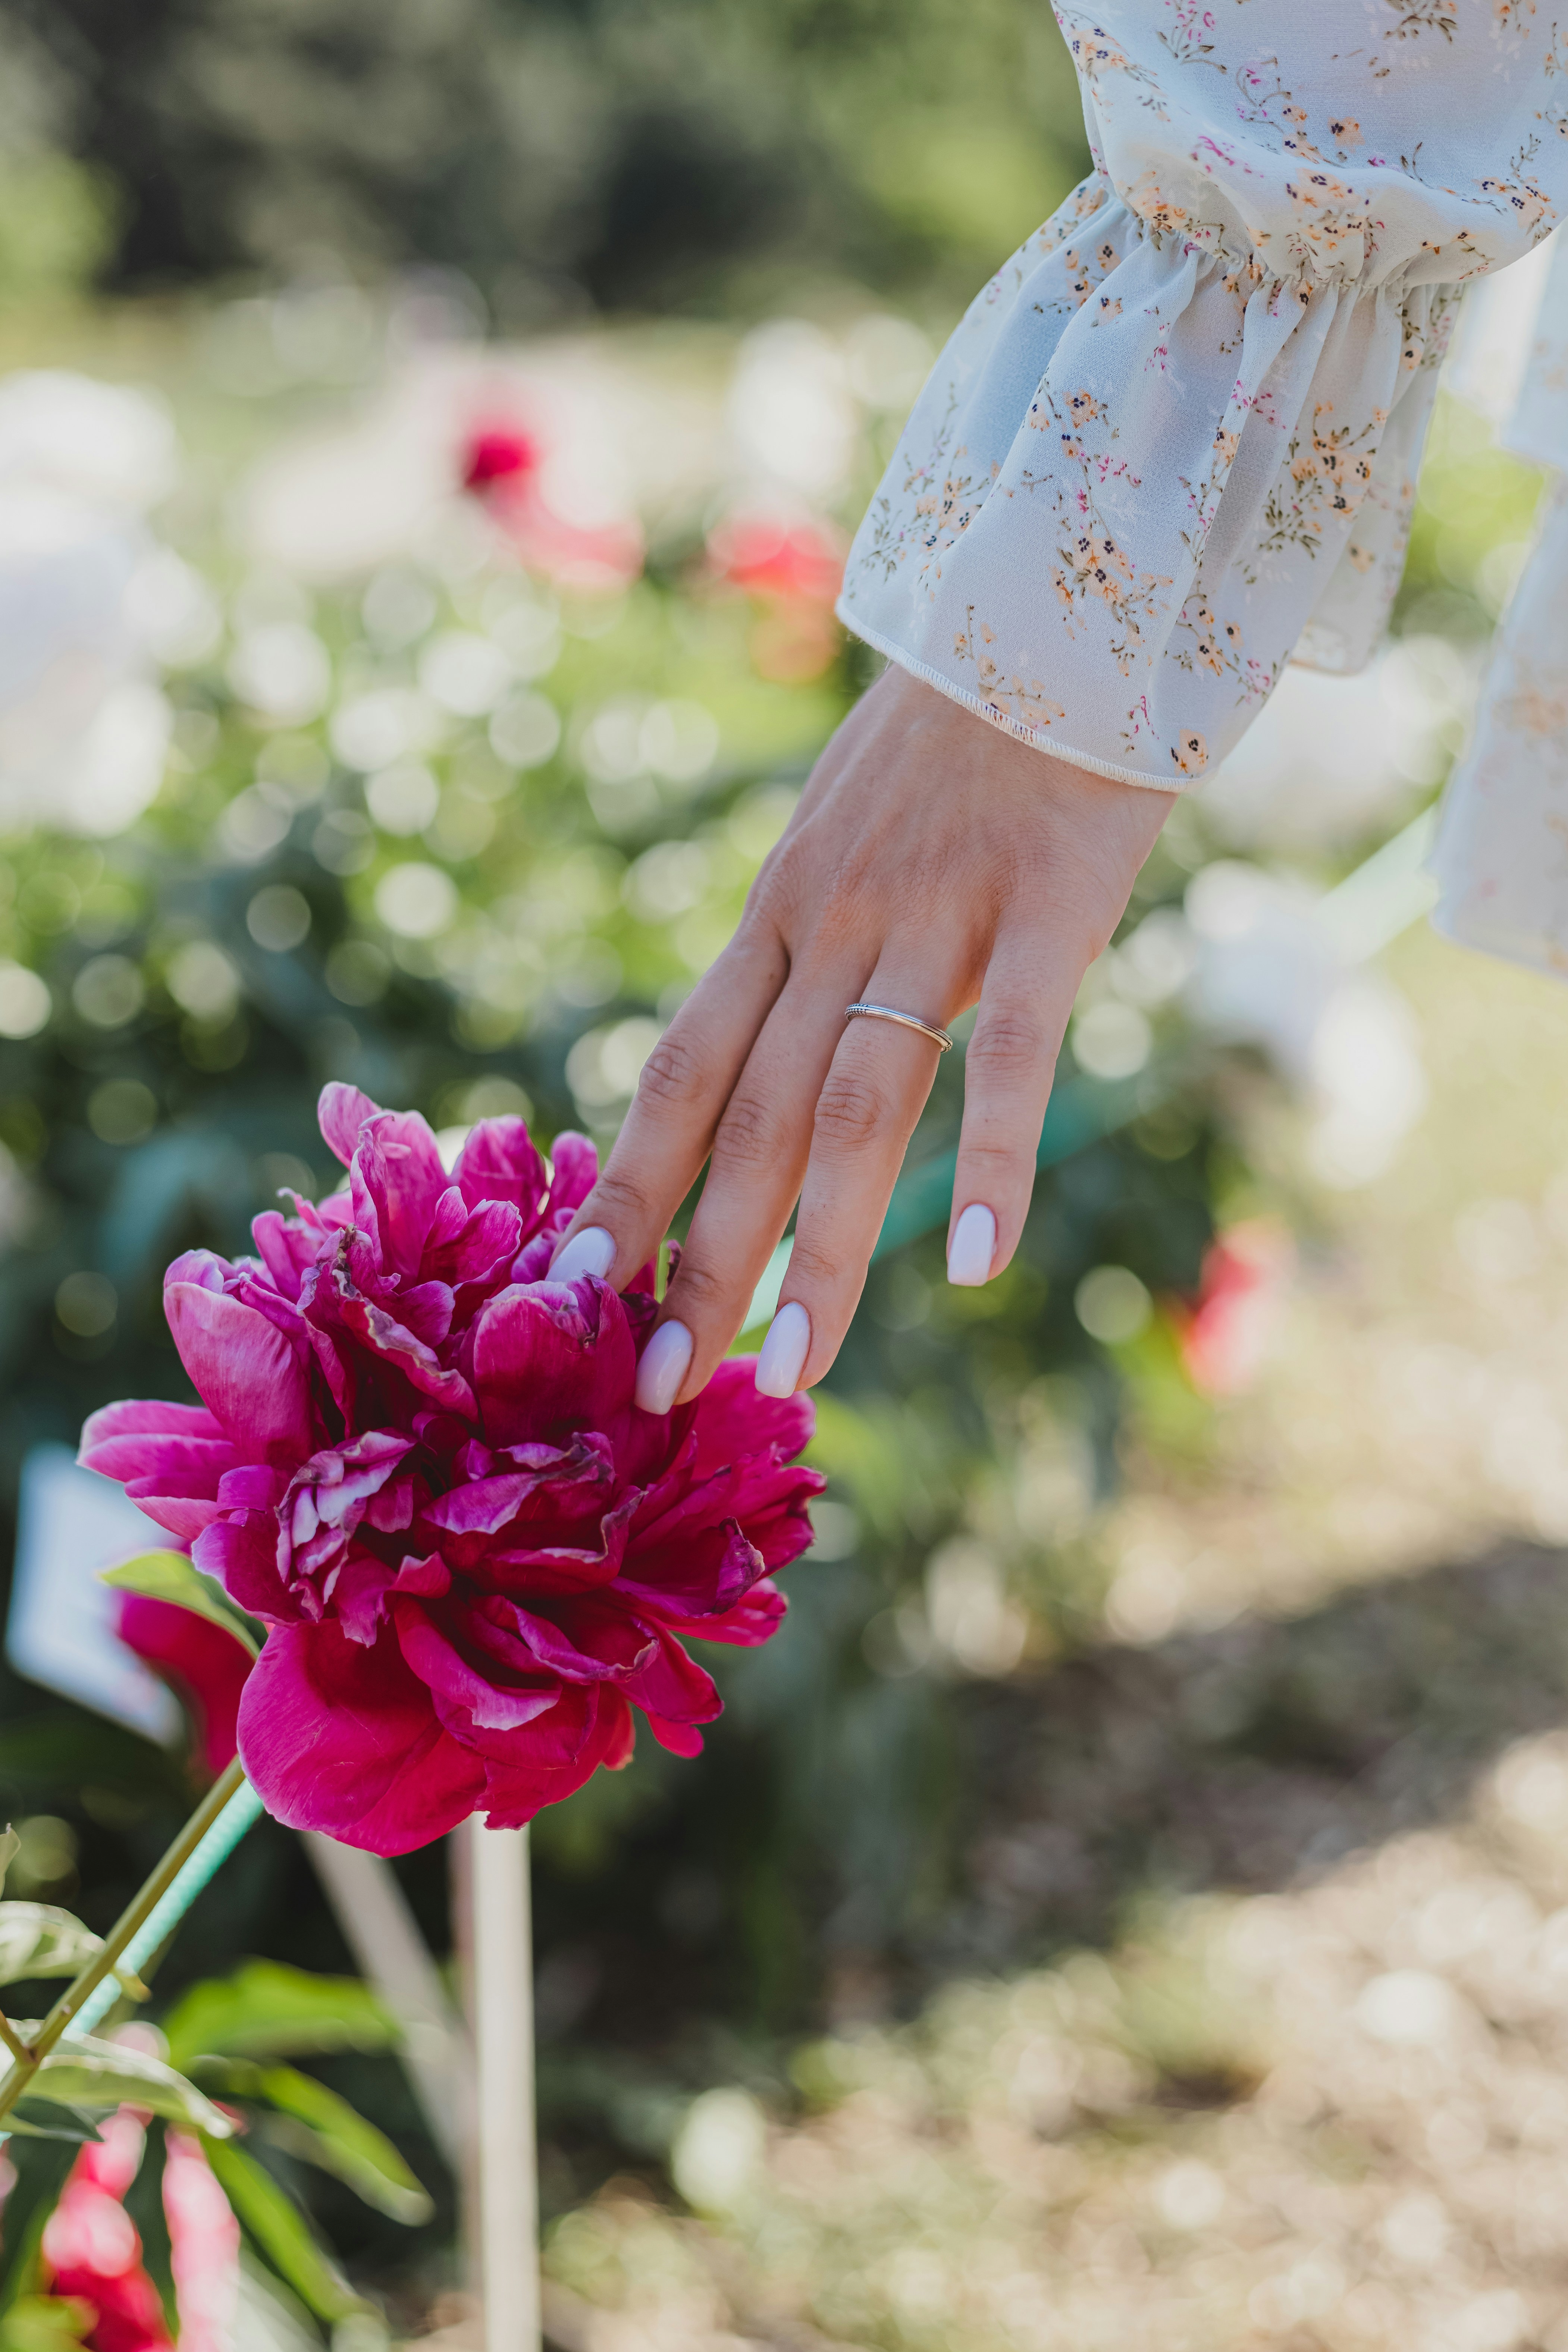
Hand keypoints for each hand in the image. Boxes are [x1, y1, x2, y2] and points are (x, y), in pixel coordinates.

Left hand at [549, 665, 1174, 1408]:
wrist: (1057, 606)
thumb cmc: (954, 742)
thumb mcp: (842, 838)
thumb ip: (807, 949)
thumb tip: (764, 1064)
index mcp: (778, 914)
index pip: (680, 1071)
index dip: (622, 1186)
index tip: (572, 1295)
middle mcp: (831, 927)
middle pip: (751, 1120)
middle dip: (698, 1261)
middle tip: (654, 1391)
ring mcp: (936, 921)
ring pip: (858, 1110)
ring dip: (820, 1252)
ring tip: (789, 1371)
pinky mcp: (1046, 913)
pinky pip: (1010, 1055)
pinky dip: (992, 1161)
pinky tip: (975, 1264)